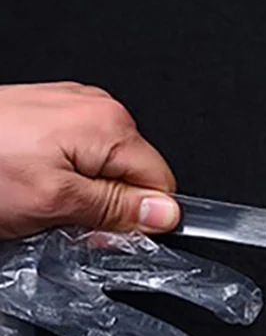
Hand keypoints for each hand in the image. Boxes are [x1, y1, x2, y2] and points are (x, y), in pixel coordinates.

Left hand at [0, 81, 179, 238]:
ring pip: (107, 168)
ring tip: (38, 196)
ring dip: (82, 192)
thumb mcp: (54, 202)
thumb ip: (117, 209)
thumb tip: (164, 214)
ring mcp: (74, 107)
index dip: (135, 215)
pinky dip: (63, 175)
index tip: (99, 228)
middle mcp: (100, 109)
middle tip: (59, 215)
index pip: (160, 184)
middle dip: (105, 204)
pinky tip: (32, 180)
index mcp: (111, 126)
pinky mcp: (52, 113)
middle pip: (134, 175)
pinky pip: (80, 154)